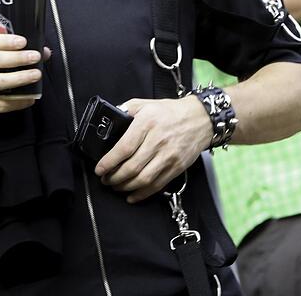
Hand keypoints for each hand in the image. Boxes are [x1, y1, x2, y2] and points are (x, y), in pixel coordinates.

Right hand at [0, 34, 42, 130]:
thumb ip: (2, 52)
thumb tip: (40, 50)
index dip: (6, 41)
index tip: (23, 41)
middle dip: (17, 58)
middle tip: (35, 56)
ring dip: (20, 78)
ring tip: (36, 74)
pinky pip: (1, 104)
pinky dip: (17, 102)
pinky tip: (30, 98)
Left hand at [95, 95, 211, 202]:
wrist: (201, 118)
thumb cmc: (171, 111)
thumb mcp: (146, 104)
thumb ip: (127, 109)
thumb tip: (109, 121)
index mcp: (147, 123)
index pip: (124, 148)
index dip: (109, 162)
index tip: (99, 169)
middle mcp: (158, 140)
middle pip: (131, 167)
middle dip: (114, 178)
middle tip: (105, 179)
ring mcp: (168, 156)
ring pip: (143, 179)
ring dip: (125, 187)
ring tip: (116, 186)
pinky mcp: (176, 167)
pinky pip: (157, 185)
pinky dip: (142, 194)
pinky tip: (132, 195)